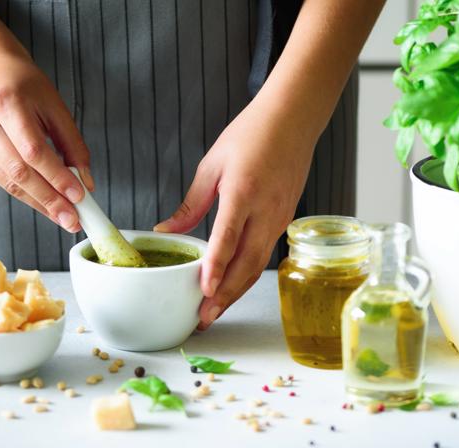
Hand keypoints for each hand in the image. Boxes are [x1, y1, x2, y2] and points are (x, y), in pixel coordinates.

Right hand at [0, 51, 91, 232]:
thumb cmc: (26, 89)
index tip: (79, 197)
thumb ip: (72, 146)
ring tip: (62, 215)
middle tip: (72, 220)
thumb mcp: (55, 108)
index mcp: (6, 103)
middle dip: (49, 200)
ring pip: (8, 183)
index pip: (34, 150)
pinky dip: (24, 192)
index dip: (57, 177)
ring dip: (39, 203)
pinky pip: (0, 182)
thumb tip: (85, 184)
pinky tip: (40, 196)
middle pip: (19, 173)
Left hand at [155, 105, 311, 328]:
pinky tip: (232, 288)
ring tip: (214, 311)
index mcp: (243, 191)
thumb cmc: (251, 135)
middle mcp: (266, 210)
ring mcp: (279, 218)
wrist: (293, 119)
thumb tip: (165, 231)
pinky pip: (264, 253)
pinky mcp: (284, 220)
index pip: (229, 237)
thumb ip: (190, 205)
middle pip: (246, 263)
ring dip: (236, 291)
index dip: (217, 267)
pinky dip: (247, 275)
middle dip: (225, 294)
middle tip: (204, 317)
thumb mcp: (212, 165)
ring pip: (257, 264)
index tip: (205, 291)